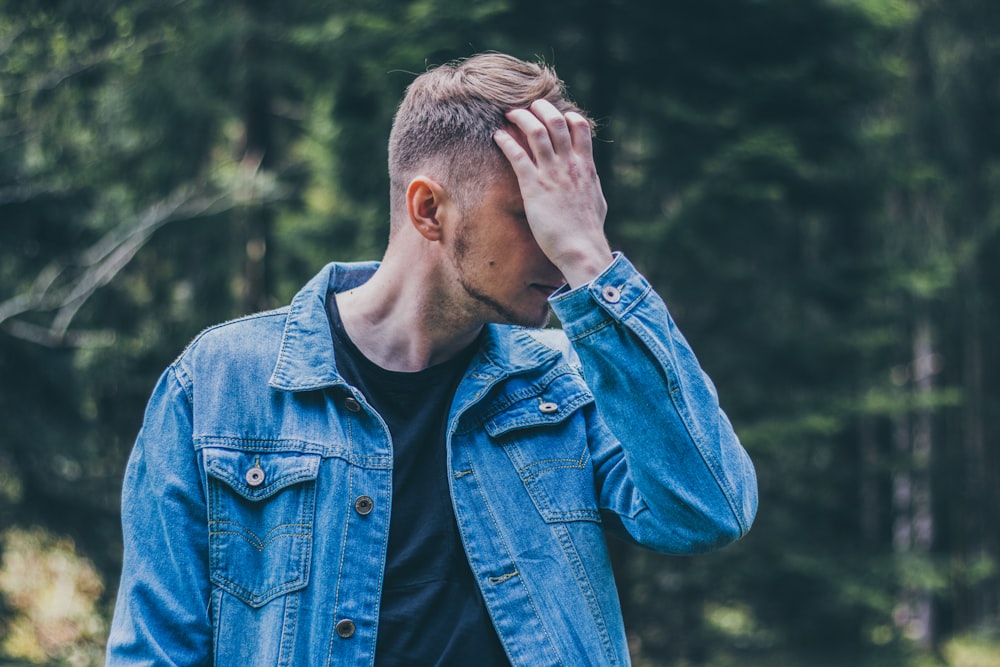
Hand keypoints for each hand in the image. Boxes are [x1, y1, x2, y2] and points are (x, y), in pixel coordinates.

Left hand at [494, 99, 613, 287]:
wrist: (582, 248)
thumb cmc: (589, 231)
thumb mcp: (597, 201)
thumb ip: (590, 185)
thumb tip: (590, 181)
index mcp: (586, 166)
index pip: (580, 126)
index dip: (566, 115)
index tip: (555, 115)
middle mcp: (570, 164)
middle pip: (556, 121)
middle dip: (541, 108)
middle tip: (529, 107)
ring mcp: (552, 174)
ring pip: (537, 131)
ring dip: (522, 118)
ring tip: (510, 114)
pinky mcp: (534, 187)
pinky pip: (518, 156)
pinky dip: (506, 142)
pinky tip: (497, 136)